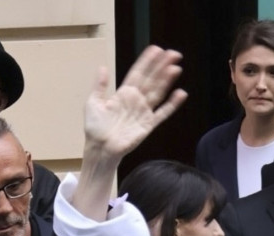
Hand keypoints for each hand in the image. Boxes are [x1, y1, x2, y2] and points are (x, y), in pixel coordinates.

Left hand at [84, 45, 187, 159]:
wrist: (99, 149)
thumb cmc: (94, 128)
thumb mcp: (93, 103)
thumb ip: (99, 86)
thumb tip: (102, 67)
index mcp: (123, 94)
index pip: (138, 73)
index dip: (147, 62)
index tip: (156, 49)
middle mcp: (135, 100)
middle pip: (151, 80)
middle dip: (161, 66)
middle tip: (173, 53)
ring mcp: (143, 112)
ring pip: (158, 92)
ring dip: (167, 80)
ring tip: (175, 67)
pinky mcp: (148, 125)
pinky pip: (163, 113)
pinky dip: (172, 104)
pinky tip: (181, 93)